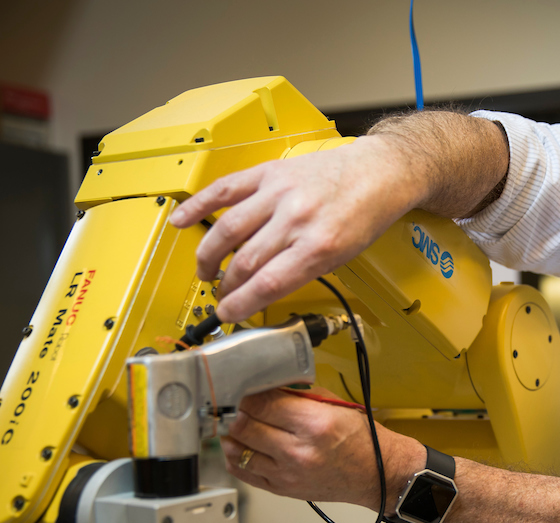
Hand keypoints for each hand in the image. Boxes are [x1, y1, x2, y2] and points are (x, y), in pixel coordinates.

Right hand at [169, 136, 420, 322]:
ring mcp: (280, 194)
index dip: (241, 304)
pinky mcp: (269, 173)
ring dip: (209, 256)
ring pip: (228, 229)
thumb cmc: (364, 215)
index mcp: (319, 246)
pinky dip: (199, 205)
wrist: (377, 172)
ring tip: (206, 271)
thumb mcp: (344, 257)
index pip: (269, 284)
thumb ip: (303, 271)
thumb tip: (263, 290)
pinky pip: (225, 189)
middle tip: (221, 295)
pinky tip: (181, 220)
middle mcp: (297, 219)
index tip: (228, 314)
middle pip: (246, 262)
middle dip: (227, 286)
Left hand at [220, 388, 421, 511]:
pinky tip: (238, 447)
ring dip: (233, 434)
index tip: (243, 387)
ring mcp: (288, 474)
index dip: (247, 392)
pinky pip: (245, 473)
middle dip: (237, 411)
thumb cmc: (361, 439)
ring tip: (235, 424)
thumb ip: (297, 395)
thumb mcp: (333, 406)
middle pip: (245, 425)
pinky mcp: (283, 489)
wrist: (377, 474)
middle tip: (236, 403)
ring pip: (238, 450)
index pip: (262, 403)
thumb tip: (266, 385)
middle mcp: (299, 451)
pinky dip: (235, 458)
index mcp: (314, 424)